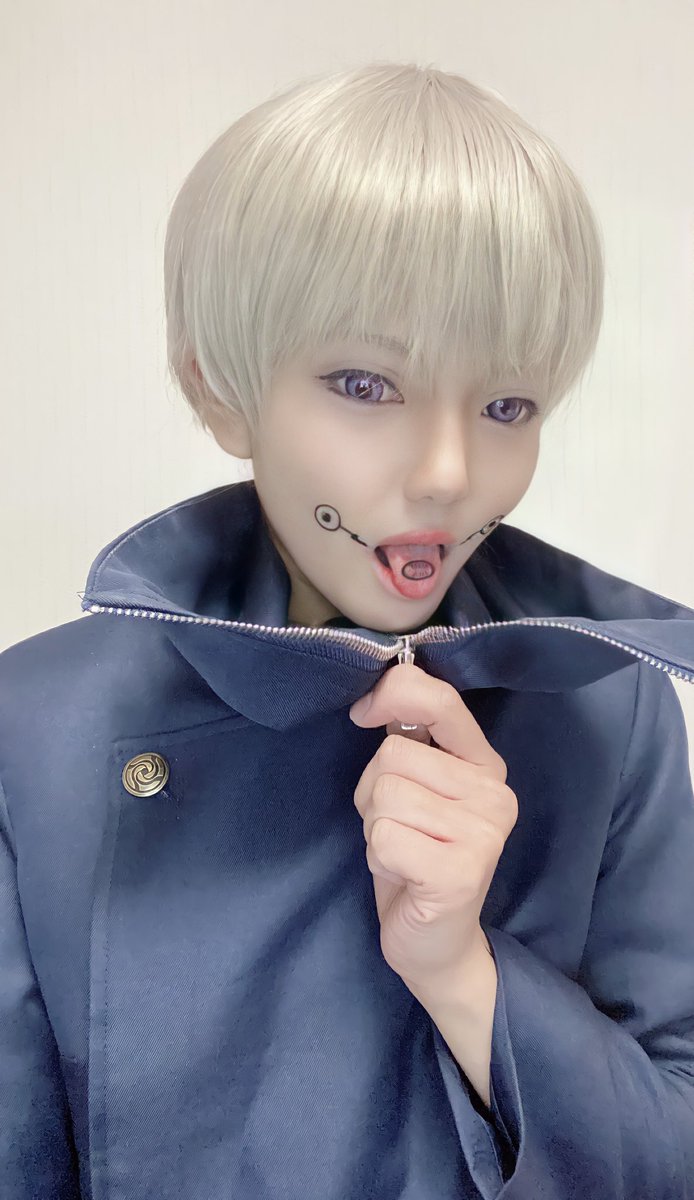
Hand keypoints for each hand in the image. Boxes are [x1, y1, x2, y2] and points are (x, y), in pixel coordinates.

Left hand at [350, 662, 517, 997]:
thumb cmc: (416, 858)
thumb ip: (409, 738)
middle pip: (393, 754)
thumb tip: (376, 691)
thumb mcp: (414, 788)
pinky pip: (385, 836)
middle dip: (374, 792)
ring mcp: (484, 833)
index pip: (440, 700)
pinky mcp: (462, 872)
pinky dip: (379, 856)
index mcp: (485, 765)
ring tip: (401, 852)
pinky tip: (404, 876)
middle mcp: (494, 794)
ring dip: (375, 827)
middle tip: (398, 829)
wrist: (435, 944)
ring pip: (385, 794)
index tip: (362, 714)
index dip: (392, 694)